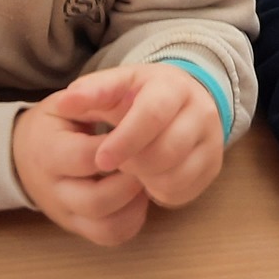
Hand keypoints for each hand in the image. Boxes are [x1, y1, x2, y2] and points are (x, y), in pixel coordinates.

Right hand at [11, 84, 149, 246]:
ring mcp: (65, 214)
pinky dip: (131, 220)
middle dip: (131, 182)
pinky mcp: (77, 228)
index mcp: (47, 152)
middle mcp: (53, 190)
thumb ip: (92, 97)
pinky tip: (138, 196)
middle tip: (150, 161)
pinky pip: (109, 236)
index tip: (142, 135)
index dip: (120, 148)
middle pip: (97, 201)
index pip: (87, 157)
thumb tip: (115, 96)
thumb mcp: (65, 102)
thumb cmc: (53, 123)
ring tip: (146, 178)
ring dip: (135, 204)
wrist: (21, 154)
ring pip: (106, 226)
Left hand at [58, 63, 225, 209]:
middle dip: (134, 164)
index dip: (125, 141)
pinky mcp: (214, 165)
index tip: (101, 160)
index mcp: (172, 86)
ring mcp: (212, 139)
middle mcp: (201, 110)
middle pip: (167, 151)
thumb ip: (91, 92)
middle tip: (118, 162)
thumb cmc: (139, 95)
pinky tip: (149, 178)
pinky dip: (160, 192)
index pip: (153, 115)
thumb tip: (64, 102)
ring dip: (146, 180)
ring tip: (133, 168)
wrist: (180, 101)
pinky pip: (185, 192)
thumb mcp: (116, 86)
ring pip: (177, 176)